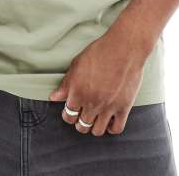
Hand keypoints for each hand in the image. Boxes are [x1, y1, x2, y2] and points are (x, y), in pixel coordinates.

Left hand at [48, 20, 150, 135]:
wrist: (124, 48)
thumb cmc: (100, 52)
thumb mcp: (77, 64)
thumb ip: (66, 83)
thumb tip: (54, 97)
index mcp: (78, 92)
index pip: (68, 115)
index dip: (68, 115)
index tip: (71, 112)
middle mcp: (91, 102)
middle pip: (82, 126)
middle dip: (80, 122)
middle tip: (83, 116)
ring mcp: (108, 107)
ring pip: (97, 131)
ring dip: (94, 127)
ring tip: (96, 119)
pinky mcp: (123, 107)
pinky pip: (116, 128)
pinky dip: (111, 128)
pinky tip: (110, 120)